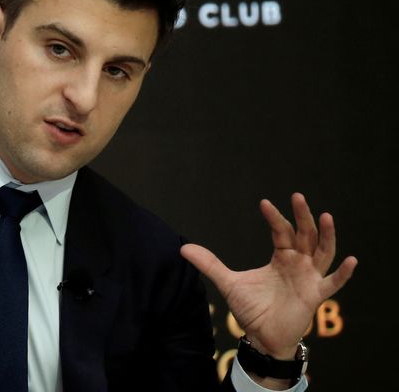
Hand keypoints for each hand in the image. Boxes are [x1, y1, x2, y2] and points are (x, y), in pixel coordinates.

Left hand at [180, 193, 356, 359]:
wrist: (261, 336)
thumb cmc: (252, 308)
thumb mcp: (228, 283)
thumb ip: (209, 264)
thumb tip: (183, 248)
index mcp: (281, 257)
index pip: (281, 232)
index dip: (275, 218)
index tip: (264, 203)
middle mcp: (298, 263)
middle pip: (304, 234)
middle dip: (302, 216)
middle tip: (298, 197)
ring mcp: (309, 278)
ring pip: (322, 252)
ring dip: (327, 235)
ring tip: (327, 216)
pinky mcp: (315, 296)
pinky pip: (333, 283)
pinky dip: (342, 273)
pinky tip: (351, 260)